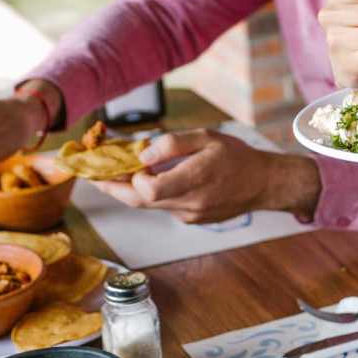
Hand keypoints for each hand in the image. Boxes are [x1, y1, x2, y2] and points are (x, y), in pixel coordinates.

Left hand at [92, 129, 320, 223]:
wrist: (263, 184)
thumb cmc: (237, 156)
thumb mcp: (208, 138)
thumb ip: (173, 144)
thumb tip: (142, 155)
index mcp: (195, 179)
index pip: (147, 190)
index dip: (131, 177)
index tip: (128, 161)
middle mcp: (190, 203)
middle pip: (139, 202)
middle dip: (113, 188)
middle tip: (93, 175)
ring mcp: (190, 215)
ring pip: (150, 205)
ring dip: (133, 190)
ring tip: (118, 172)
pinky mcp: (192, 219)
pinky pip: (165, 207)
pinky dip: (154, 194)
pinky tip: (156, 179)